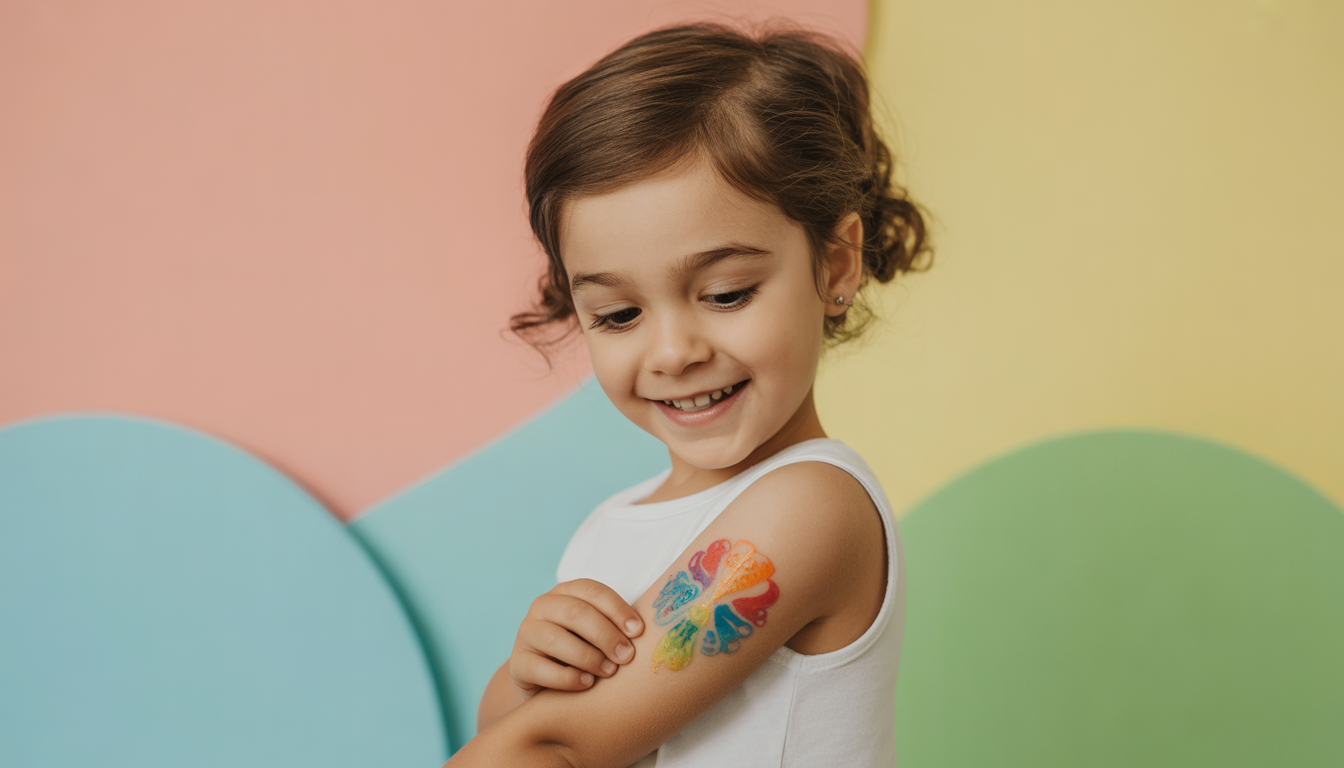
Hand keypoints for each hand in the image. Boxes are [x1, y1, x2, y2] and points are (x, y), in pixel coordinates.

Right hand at [510, 579, 643, 697]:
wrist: (548, 684)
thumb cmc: (584, 652)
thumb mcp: (598, 634)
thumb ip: (616, 627)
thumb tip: (648, 633)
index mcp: (566, 592)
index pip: (593, 591)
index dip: (617, 609)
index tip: (638, 631)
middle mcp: (543, 606)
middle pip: (575, 612)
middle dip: (606, 634)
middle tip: (627, 656)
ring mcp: (526, 633)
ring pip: (556, 639)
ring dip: (589, 656)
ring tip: (610, 672)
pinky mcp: (517, 663)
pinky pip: (541, 668)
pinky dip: (568, 677)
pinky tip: (587, 684)